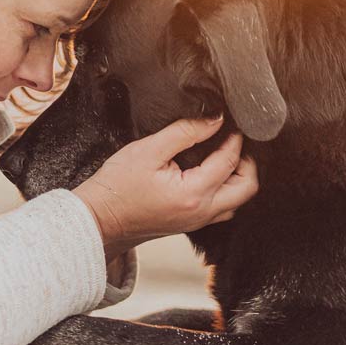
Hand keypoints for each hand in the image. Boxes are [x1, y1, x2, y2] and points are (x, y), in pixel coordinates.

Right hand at [73, 117, 258, 254]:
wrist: (99, 219)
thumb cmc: (117, 186)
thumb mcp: (148, 150)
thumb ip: (185, 132)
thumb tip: (214, 120)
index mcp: (194, 193)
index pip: (228, 161)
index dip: (233, 139)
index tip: (231, 124)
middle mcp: (202, 212)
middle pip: (246, 188)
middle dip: (246, 162)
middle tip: (233, 142)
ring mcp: (197, 222)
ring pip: (237, 202)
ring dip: (237, 178)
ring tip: (224, 156)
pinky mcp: (190, 224)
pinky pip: (221, 209)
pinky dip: (225, 191)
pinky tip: (211, 174)